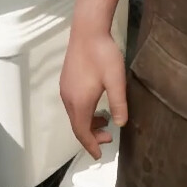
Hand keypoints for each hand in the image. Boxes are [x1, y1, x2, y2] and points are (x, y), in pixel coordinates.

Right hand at [59, 28, 127, 159]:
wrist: (88, 31)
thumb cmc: (103, 55)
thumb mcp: (116, 81)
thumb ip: (119, 104)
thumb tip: (120, 124)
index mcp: (79, 102)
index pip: (82, 132)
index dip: (90, 145)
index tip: (99, 155)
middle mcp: (68, 98)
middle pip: (77, 125)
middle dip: (91, 135)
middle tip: (108, 137)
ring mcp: (65, 89)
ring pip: (75, 114)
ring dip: (88, 123)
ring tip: (106, 121)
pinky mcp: (67, 80)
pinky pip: (73, 104)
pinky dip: (84, 112)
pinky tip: (97, 105)